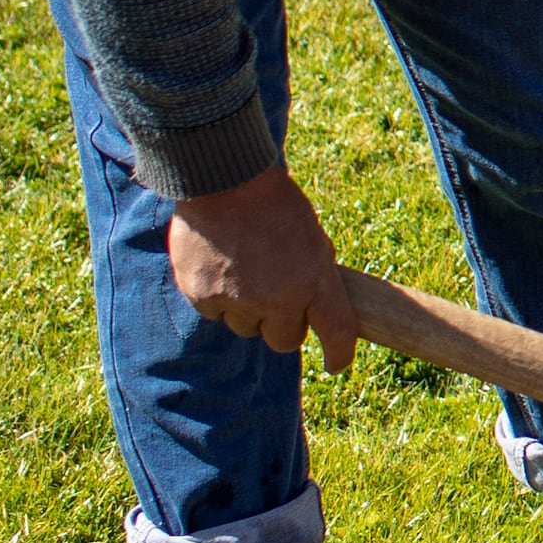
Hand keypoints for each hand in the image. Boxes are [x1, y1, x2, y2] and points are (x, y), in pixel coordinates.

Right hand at [170, 167, 366, 374]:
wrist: (224, 179)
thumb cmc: (274, 202)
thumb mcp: (312, 235)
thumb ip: (315, 274)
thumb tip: (317, 305)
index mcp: (314, 280)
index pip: (336, 333)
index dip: (339, 354)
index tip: (337, 363)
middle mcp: (278, 298)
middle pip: (284, 341)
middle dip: (283, 325)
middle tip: (278, 298)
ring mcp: (238, 300)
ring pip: (247, 328)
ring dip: (249, 311)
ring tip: (245, 271)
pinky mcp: (203, 296)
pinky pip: (215, 313)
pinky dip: (219, 298)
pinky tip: (220, 267)